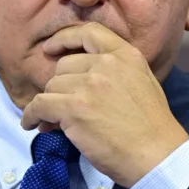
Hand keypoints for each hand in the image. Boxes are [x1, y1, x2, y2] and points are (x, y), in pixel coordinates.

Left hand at [21, 22, 188, 187]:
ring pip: (51, 86)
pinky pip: (40, 105)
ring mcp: (89, 85)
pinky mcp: (74, 108)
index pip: (88, 32)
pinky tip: (32, 124)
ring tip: (51, 121)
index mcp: (125, 55)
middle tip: (60, 105)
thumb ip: (114, 71)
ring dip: (48, 104)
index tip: (52, 48)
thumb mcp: (142, 82)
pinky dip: (32, 115)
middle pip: (64, 65)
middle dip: (60, 86)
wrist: (157, 155)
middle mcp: (106, 64)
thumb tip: (78, 80)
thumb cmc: (152, 127)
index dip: (65, 38)